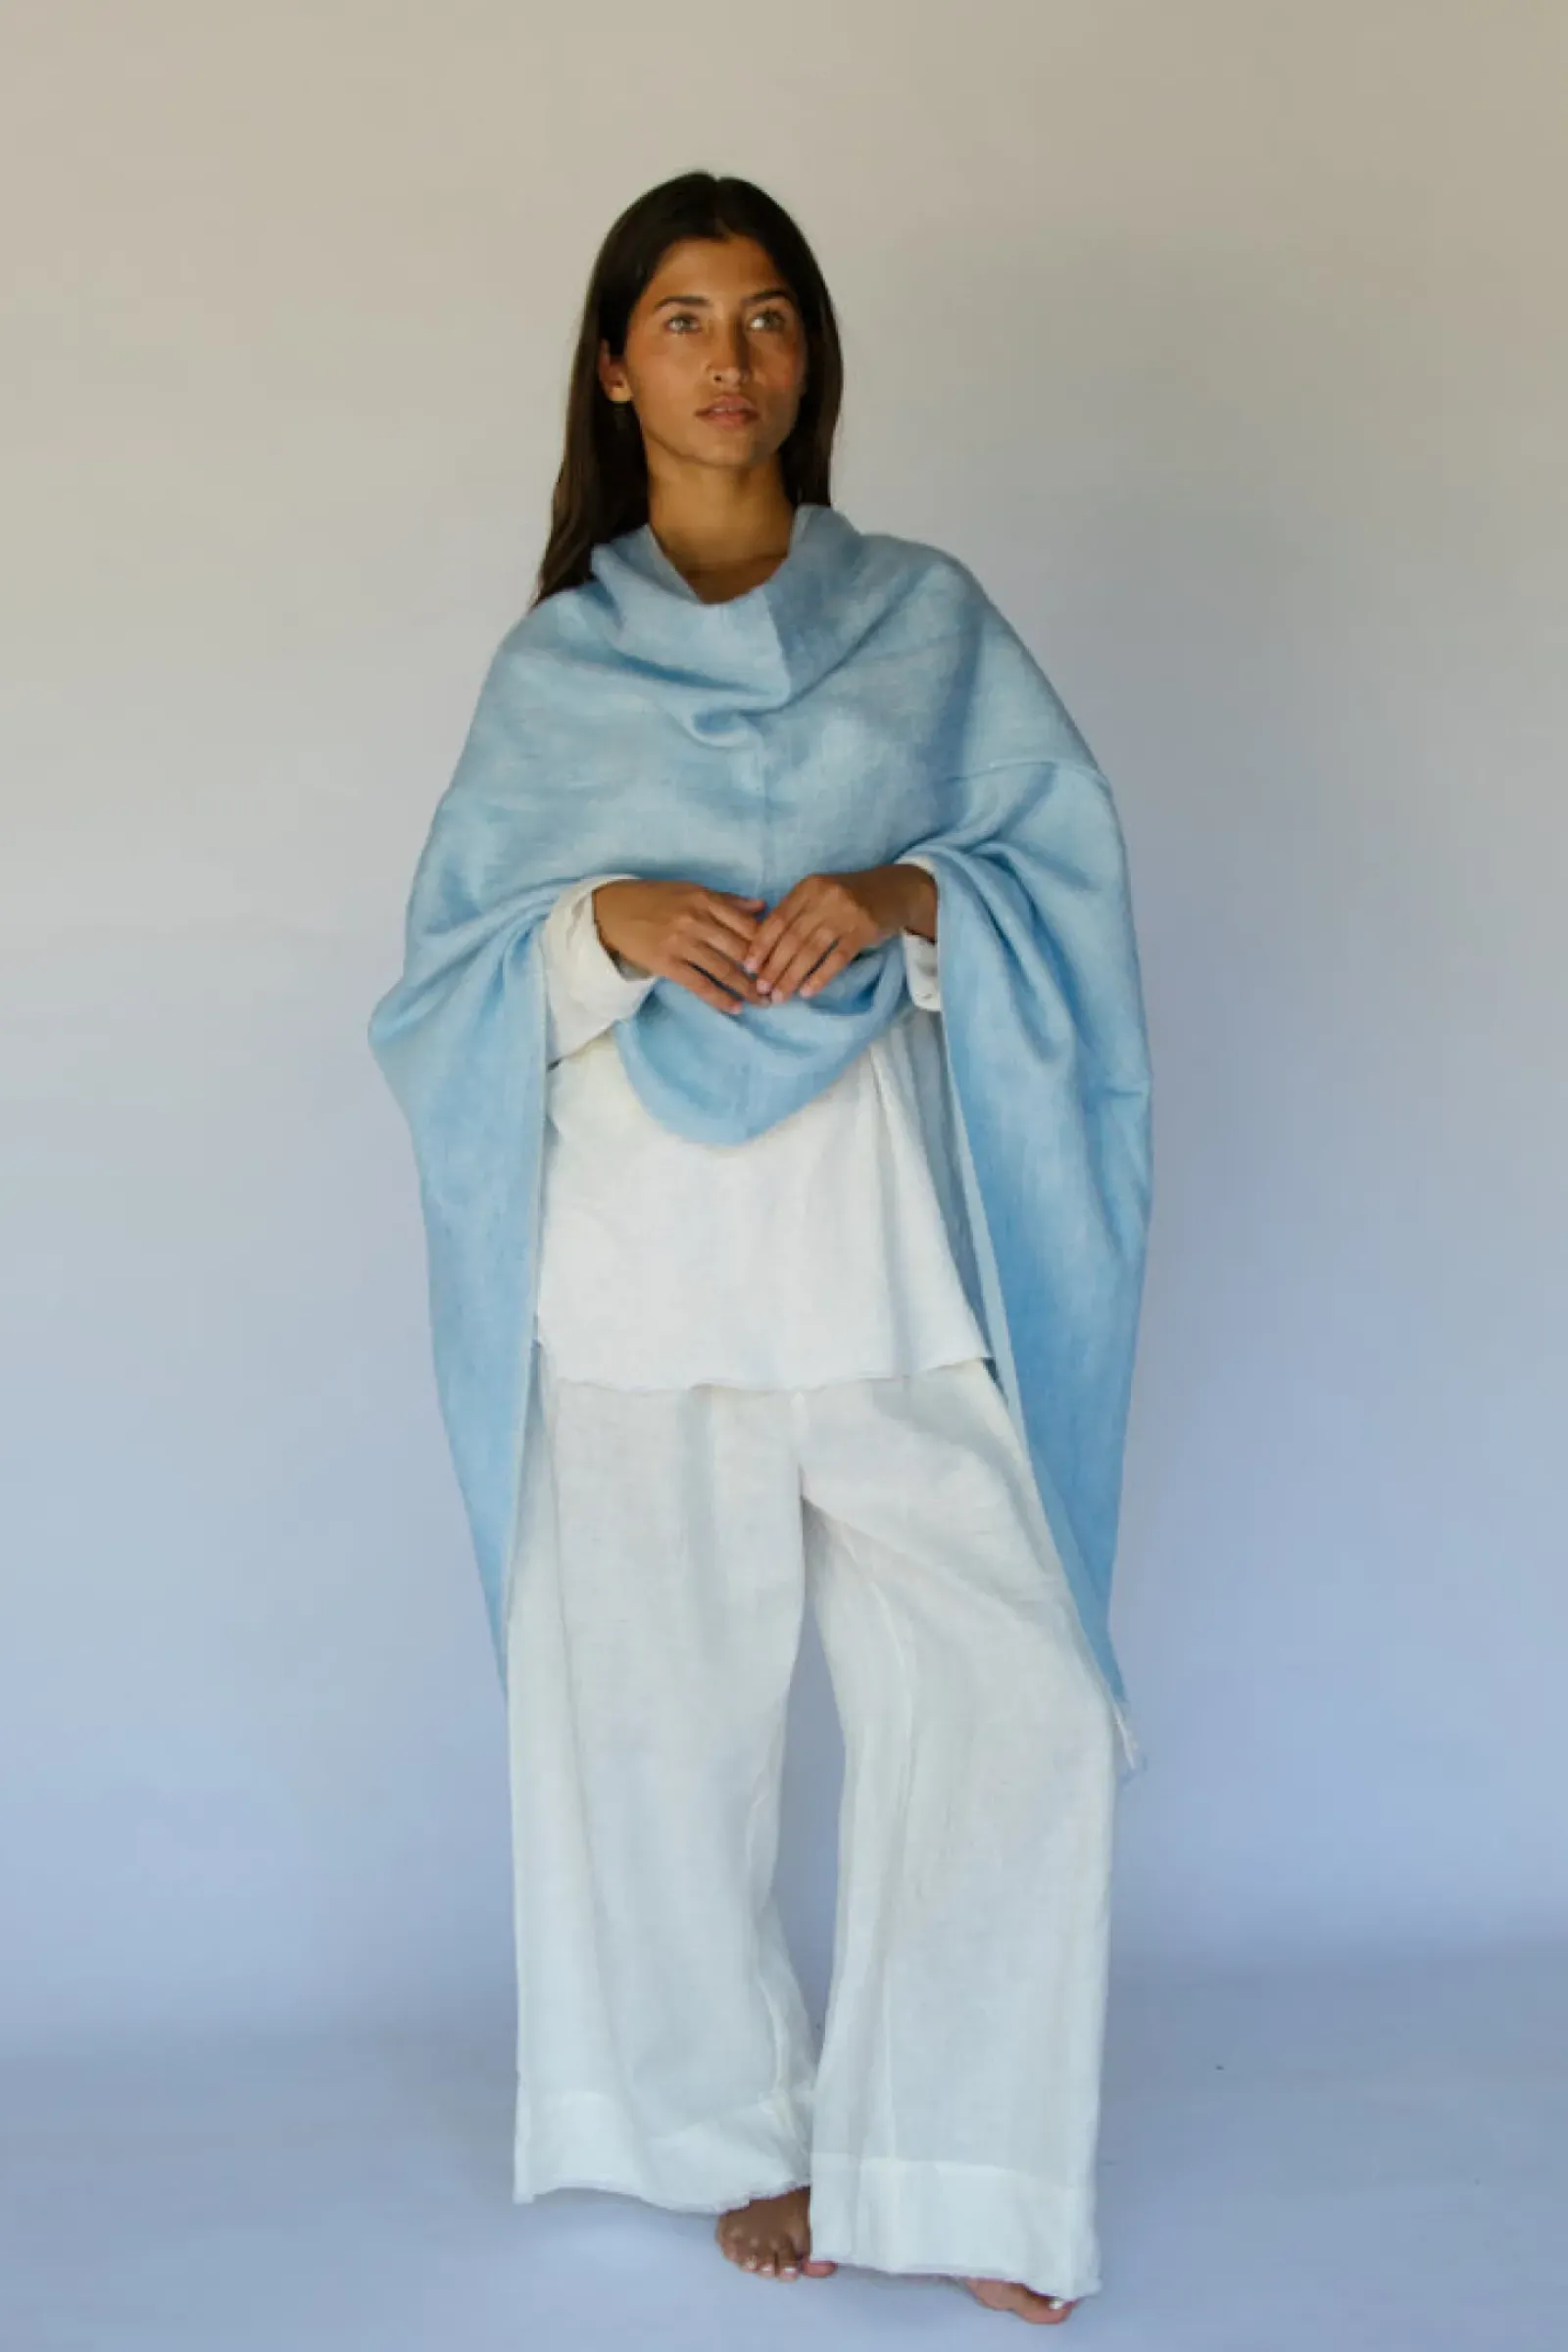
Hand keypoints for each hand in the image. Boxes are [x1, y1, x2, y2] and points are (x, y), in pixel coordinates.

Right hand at [591, 878, 770, 1013]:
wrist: (610, 910)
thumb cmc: (653, 898)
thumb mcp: (690, 890)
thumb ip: (726, 901)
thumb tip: (761, 906)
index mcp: (705, 899)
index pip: (747, 924)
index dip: (770, 944)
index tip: (787, 959)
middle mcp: (696, 920)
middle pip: (740, 949)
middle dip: (765, 970)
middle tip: (783, 986)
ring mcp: (681, 943)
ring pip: (723, 969)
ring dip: (748, 988)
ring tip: (766, 1002)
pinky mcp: (666, 963)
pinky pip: (699, 984)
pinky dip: (719, 997)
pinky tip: (736, 1007)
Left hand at [742, 864, 936, 1003]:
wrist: (895, 890)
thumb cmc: (849, 897)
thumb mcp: (820, 894)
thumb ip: (796, 912)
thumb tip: (764, 947)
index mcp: (808, 887)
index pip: (778, 919)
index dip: (761, 944)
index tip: (748, 967)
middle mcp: (824, 897)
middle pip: (792, 937)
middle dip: (774, 966)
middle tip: (761, 989)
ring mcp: (845, 913)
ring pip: (811, 950)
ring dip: (792, 976)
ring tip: (780, 996)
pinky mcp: (864, 929)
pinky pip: (837, 958)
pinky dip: (820, 977)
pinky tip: (808, 992)